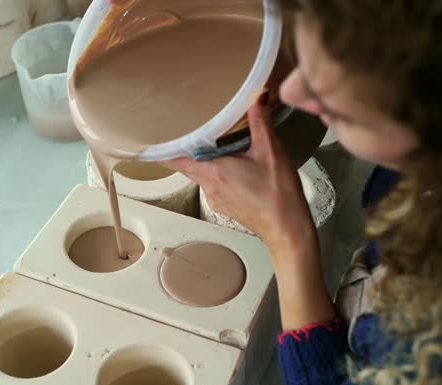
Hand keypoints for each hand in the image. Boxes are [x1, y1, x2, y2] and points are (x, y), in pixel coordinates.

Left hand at [160, 101, 315, 251]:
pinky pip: (213, 185)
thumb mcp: (270, 151)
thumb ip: (260, 122)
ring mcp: (214, 199)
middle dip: (189, 148)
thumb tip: (257, 98)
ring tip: (219, 146)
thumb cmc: (278, 195)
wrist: (287, 228)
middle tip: (190, 131)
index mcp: (213, 172)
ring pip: (201, 174)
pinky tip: (235, 167)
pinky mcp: (223, 206)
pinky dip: (218, 173)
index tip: (154, 140)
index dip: (163, 150)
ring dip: (207, 160)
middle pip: (188, 164)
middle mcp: (208, 187)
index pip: (175, 160)